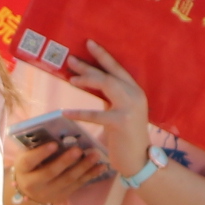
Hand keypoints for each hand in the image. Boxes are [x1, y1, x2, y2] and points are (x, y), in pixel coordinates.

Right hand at [12, 136, 109, 204]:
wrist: (30, 190)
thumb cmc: (31, 164)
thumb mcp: (28, 155)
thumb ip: (37, 145)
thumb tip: (57, 129)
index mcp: (23, 169)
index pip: (29, 161)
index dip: (41, 153)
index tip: (54, 144)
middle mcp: (33, 184)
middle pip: (51, 172)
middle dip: (66, 161)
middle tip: (78, 149)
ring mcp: (49, 192)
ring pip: (67, 180)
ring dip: (83, 167)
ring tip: (95, 155)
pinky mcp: (62, 196)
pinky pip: (78, 185)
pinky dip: (90, 175)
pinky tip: (101, 167)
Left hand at [63, 42, 153, 177]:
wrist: (139, 161)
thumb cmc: (127, 138)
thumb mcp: (121, 112)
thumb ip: (111, 97)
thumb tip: (92, 81)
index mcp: (136, 91)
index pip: (118, 68)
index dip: (103, 55)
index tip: (89, 43)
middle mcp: (136, 96)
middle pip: (110, 75)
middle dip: (89, 66)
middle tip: (71, 60)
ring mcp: (130, 108)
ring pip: (106, 85)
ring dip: (86, 80)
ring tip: (70, 79)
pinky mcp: (121, 122)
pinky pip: (96, 114)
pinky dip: (79, 113)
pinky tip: (65, 112)